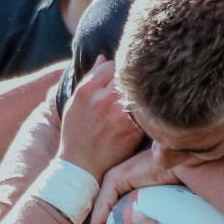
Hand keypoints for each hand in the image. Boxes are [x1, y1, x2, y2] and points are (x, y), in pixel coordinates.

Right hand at [57, 56, 142, 178]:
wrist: (82, 166)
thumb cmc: (77, 133)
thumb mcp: (75, 103)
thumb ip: (90, 79)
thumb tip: (104, 58)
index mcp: (87, 91)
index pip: (111, 65)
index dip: (117, 71)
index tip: (119, 80)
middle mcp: (103, 100)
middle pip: (128, 76)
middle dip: (131, 81)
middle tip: (135, 87)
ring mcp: (120, 115)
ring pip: (139, 91)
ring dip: (141, 94)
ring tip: (143, 98)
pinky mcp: (133, 129)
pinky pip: (146, 110)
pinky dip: (147, 110)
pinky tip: (147, 113)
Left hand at [86, 150, 180, 223]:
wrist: (183, 165)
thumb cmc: (181, 185)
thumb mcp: (164, 210)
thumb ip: (155, 223)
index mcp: (127, 192)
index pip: (111, 219)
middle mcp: (117, 186)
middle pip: (102, 218)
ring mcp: (114, 180)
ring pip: (99, 213)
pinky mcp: (115, 178)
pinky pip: (104, 205)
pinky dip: (99, 223)